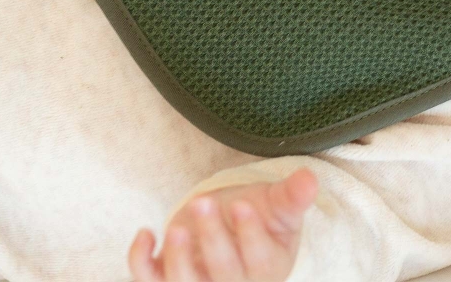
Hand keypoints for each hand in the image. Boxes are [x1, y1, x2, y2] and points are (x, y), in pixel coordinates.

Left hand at [128, 167, 317, 281]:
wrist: (230, 226)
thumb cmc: (259, 218)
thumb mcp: (278, 206)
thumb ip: (292, 195)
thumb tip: (310, 179)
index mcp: (267, 270)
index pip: (260, 262)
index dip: (250, 236)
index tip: (241, 205)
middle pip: (224, 275)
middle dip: (212, 239)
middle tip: (203, 202)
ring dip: (177, 260)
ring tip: (175, 227)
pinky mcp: (169, 281)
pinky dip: (140, 263)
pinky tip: (145, 234)